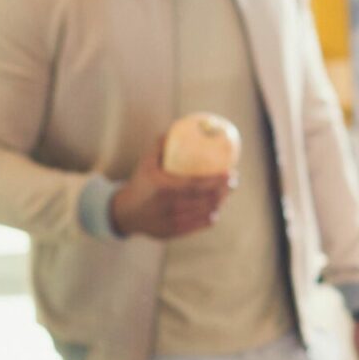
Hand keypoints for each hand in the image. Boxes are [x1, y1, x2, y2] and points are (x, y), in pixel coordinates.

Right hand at [109, 142, 232, 238]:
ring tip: (226, 192)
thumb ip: (160, 145)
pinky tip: (215, 208)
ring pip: (204, 213)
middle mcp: (168, 206)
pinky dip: (210, 217)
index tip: (231, 172)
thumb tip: (177, 126)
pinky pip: (198, 225)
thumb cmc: (140, 183)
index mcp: (162, 187)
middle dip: (224, 191)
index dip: (216, 180)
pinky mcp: (173, 233)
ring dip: (219, 202)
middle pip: (205, 200)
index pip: (196, 185)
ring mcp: (172, 221)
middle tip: (234, 180)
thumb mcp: (145, 162)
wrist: (125, 213)